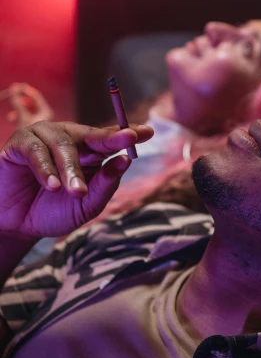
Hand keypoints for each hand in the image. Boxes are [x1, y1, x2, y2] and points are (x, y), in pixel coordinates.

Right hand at [0, 121, 153, 237]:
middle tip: (129, 139)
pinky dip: (45, 168)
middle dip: (112, 137)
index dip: (127, 134)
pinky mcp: (20, 143)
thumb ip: (105, 185)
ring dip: (71, 170)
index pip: (110, 140)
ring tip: (74, 193)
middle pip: (93, 135)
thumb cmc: (52, 212)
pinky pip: (36, 150)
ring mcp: (44, 137)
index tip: (148, 132)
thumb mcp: (86, 205)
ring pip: (64, 145)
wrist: (15, 225)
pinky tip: (50, 186)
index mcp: (88, 152)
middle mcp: (68, 139)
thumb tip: (124, 160)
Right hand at [6, 83, 53, 127]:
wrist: (31, 146)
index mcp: (46, 110)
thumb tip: (12, 89)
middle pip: (31, 101)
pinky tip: (11, 118)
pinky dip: (18, 114)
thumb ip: (18, 103)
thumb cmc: (30, 131)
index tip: (15, 85)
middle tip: (11, 94)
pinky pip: (25, 114)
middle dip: (20, 98)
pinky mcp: (33, 123)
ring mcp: (39, 118)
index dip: (25, 89)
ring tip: (10, 114)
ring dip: (17, 107)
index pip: (35, 95)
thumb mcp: (23, 116)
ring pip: (27, 108)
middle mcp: (44, 113)